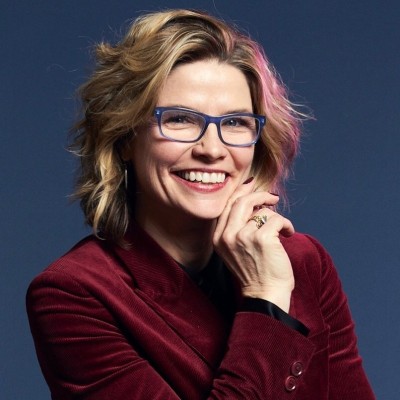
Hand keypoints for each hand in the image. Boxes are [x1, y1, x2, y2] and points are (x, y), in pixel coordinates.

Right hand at [213, 179, 294, 311]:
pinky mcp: (262, 238)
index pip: (228, 205)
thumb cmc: (255, 272)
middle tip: (273, 197)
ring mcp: (243, 237)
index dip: (241, 192)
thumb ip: (237, 226)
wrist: (265, 295)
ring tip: (282, 231)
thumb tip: (251, 199)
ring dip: (276, 218)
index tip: (252, 184)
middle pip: (242, 201)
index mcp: (218, 237)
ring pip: (263, 211)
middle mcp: (227, 235)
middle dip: (260, 194)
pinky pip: (277, 219)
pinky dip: (287, 225)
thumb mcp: (236, 249)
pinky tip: (289, 234)